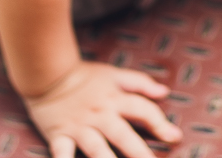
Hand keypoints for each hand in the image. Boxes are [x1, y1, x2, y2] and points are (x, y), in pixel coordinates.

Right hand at [23, 61, 182, 157]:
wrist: (47, 73)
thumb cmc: (84, 76)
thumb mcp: (114, 74)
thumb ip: (139, 83)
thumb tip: (164, 93)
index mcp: (115, 99)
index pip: (142, 110)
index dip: (159, 123)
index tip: (174, 137)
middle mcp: (100, 115)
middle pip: (123, 135)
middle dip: (139, 153)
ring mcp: (80, 127)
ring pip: (97, 149)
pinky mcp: (59, 136)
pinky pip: (62, 154)